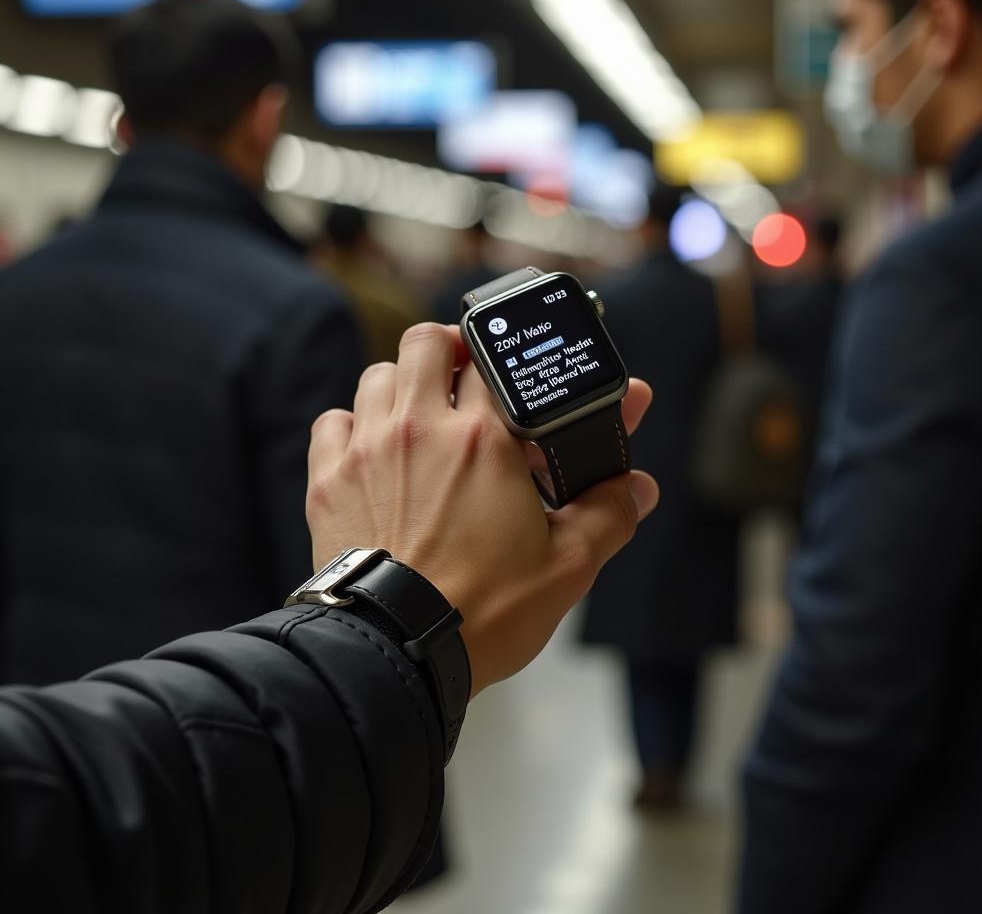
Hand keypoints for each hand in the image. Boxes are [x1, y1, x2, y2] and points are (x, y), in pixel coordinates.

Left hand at [306, 323, 657, 694]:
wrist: (396, 652)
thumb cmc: (481, 611)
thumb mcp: (567, 565)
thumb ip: (608, 514)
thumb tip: (639, 487)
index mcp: (483, 439)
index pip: (496, 361)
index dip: (513, 361)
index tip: (519, 375)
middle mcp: (420, 428)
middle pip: (427, 342)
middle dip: (451, 350)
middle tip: (467, 378)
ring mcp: (368, 450)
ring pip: (379, 375)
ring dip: (404, 383)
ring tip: (423, 414)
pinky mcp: (329, 480)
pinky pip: (333, 421)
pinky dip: (353, 424)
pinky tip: (371, 448)